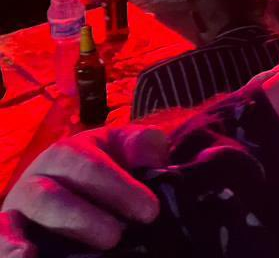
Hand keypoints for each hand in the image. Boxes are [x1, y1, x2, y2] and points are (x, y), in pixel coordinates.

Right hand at [1, 126, 168, 251]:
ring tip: (36, 254)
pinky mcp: (6, 240)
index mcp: (65, 154)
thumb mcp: (124, 150)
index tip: (149, 212)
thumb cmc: (109, 172)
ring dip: (27, 241)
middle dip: (81, 218)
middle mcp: (34, 182)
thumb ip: (141, 145)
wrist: (81, 195)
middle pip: (49, 197)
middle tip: (115, 236)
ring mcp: (15, 214)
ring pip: (12, 223)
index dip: (118, 187)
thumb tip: (149, 156)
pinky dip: (6, 251)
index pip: (88, 166)